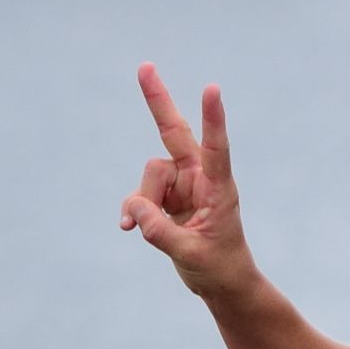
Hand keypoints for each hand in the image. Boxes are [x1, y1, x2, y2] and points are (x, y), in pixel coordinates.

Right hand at [120, 62, 255, 301]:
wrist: (220, 282)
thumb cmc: (219, 267)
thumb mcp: (191, 254)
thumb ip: (161, 232)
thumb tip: (134, 212)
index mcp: (219, 188)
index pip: (217, 148)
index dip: (213, 120)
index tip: (212, 89)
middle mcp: (200, 178)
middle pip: (174, 132)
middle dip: (158, 102)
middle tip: (144, 66)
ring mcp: (181, 184)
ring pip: (149, 175)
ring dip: (142, 201)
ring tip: (149, 232)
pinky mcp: (164, 196)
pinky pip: (139, 195)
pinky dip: (133, 210)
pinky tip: (129, 228)